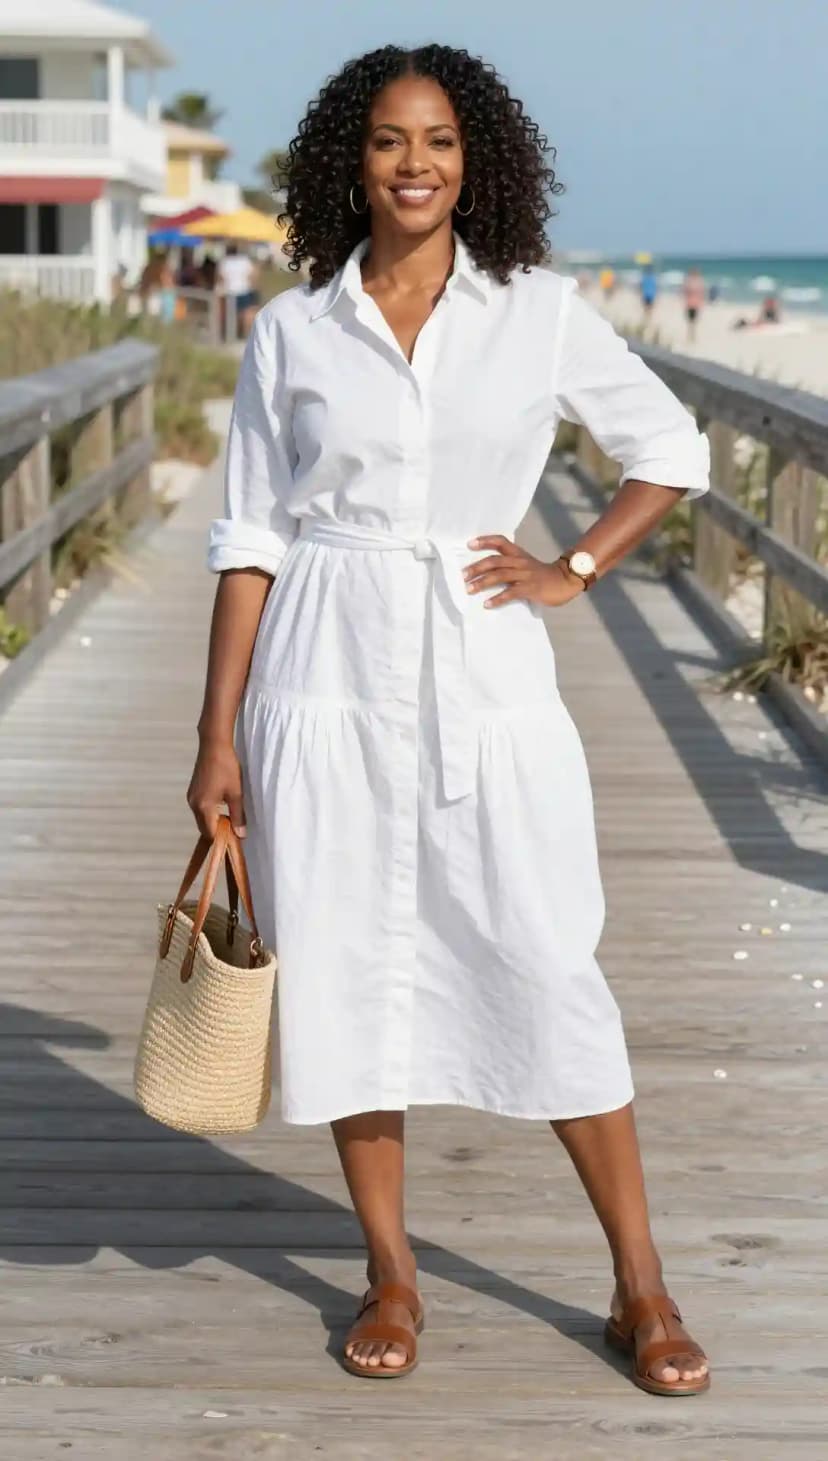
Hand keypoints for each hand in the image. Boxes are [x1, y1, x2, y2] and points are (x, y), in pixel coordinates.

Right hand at [187, 737, 246, 840]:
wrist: (214, 744)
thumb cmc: (226, 767)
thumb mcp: (236, 793)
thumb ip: (238, 816)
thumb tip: (241, 834)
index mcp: (203, 807)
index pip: (209, 833)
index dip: (222, 838)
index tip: (235, 838)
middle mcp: (193, 804)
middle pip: (204, 827)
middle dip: (217, 831)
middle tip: (234, 829)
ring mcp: (191, 796)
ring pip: (202, 817)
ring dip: (214, 821)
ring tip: (230, 817)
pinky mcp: (193, 790)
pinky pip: (200, 808)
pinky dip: (209, 812)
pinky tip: (222, 805)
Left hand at [463, 535, 584, 608]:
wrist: (565, 580)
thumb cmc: (543, 574)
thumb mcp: (526, 563)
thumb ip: (511, 564)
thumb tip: (488, 571)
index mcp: (518, 554)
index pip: (500, 541)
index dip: (485, 541)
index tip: (469, 544)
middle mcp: (520, 562)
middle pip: (494, 561)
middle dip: (477, 567)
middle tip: (463, 575)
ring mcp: (525, 575)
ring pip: (499, 576)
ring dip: (482, 583)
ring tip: (469, 589)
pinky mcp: (530, 589)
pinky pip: (510, 593)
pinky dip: (497, 599)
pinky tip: (487, 604)